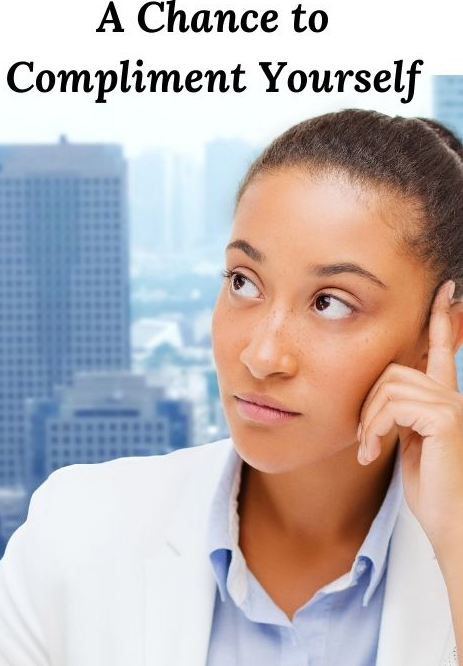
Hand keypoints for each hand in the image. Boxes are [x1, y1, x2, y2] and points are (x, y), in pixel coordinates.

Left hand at [357, 279, 462, 553]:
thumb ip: (401, 414)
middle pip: (392, 371)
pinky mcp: (446, 418)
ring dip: (368, 421)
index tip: (445, 291)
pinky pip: (392, 406)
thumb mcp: (409, 443)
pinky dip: (375, 429)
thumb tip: (384, 397)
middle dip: (368, 404)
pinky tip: (372, 453)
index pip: (441, 350)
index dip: (441, 320)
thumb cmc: (432, 490)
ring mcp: (451, 405)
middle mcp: (451, 397)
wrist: (452, 525)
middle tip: (364, 441)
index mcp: (443, 400)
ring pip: (388, 387)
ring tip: (367, 450)